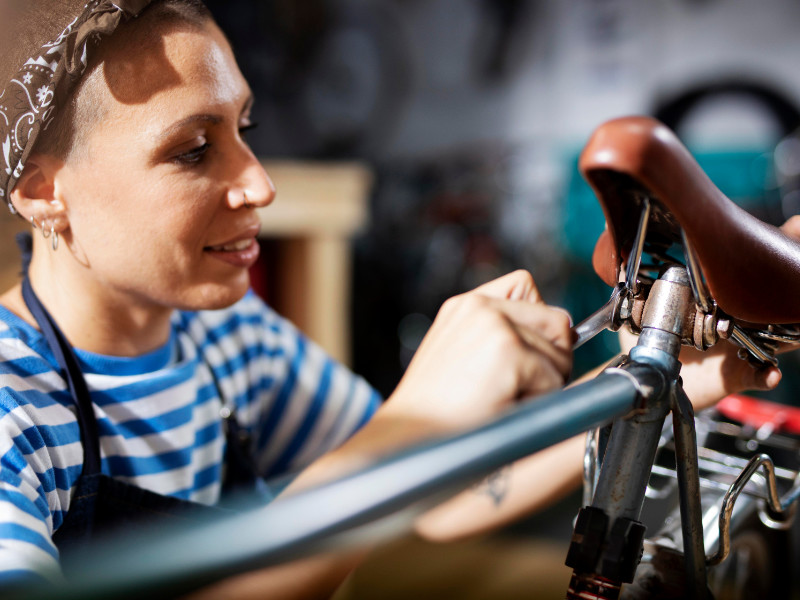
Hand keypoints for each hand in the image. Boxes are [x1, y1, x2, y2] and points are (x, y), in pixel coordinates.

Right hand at [385, 270, 572, 430]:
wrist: (411, 436)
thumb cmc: (437, 411)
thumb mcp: (460, 358)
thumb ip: (501, 337)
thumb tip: (564, 337)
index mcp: (465, 305)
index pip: (525, 286)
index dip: (538, 323)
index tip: (525, 357)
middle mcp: (480, 305)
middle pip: (556, 320)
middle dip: (551, 358)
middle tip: (517, 389)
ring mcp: (494, 324)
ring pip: (561, 353)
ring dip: (545, 385)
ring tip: (504, 400)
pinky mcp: (507, 349)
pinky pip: (554, 379)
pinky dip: (539, 401)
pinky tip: (504, 407)